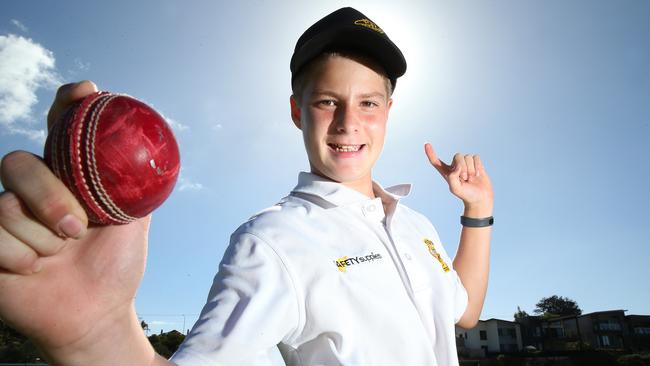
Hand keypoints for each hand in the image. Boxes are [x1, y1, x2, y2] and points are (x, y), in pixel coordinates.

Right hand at [0, 81, 152, 363]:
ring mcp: (6, 216)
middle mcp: (33, 189)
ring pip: (6, 205)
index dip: (67, 105)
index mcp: (68, 176)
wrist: (97, 311)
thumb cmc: (115, 263)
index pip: (59, 128)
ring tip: (59, 256)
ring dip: (43, 240)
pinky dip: (21, 260)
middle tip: (76, 229)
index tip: (84, 93)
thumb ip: (132, 182)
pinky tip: (34, 271)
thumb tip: (150, 145)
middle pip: (19, 163)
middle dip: (51, 197)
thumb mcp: (132, 219)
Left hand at [424, 143, 493, 216]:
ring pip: (468, 157)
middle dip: (463, 167)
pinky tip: (478, 174)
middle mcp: (455, 167)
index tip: (427, 144)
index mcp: (447, 172)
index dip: (431, 153)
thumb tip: (457, 166)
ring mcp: (466, 165)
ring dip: (471, 169)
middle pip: (457, 156)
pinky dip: (478, 166)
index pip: (436, 161)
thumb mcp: (455, 189)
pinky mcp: (475, 164)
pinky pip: (476, 157)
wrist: (480, 199)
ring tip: (471, 178)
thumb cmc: (467, 195)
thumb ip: (452, 177)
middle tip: (465, 179)